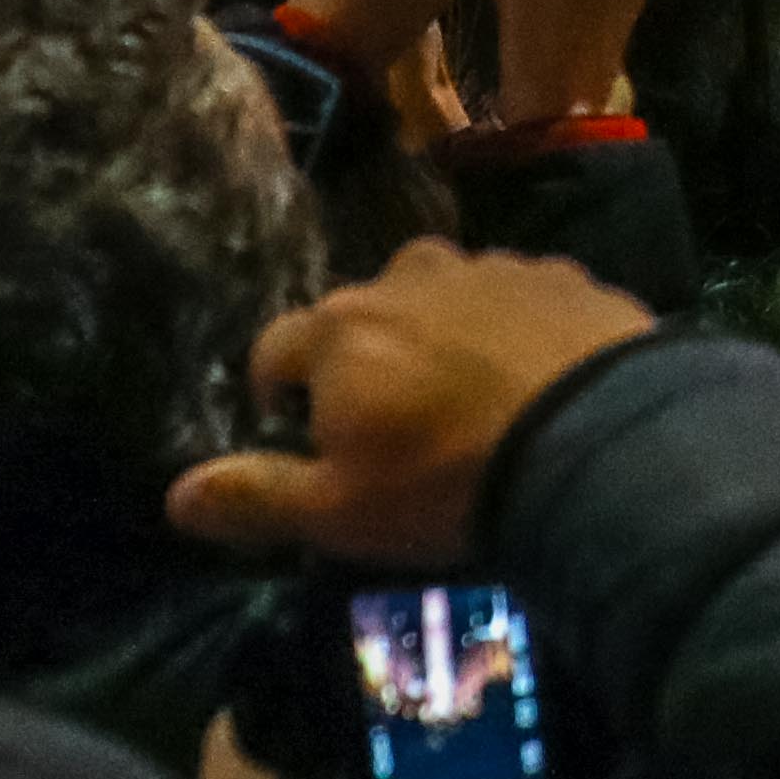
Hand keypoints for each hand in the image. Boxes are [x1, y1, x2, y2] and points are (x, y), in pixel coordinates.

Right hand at [166, 239, 658, 564]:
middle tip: (396, 424)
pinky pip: (520, 300)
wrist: (605, 441)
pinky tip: (539, 380)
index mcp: (339, 328)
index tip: (301, 435)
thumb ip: (257, 497)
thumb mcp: (341, 511)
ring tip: (473, 400)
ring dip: (444, 337)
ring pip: (444, 298)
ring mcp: (493, 267)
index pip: (275, 347)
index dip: (278, 394)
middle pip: (362, 313)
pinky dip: (517, 332)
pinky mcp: (565, 276)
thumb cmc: (450, 480)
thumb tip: (175, 496)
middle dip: (365, 359)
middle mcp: (408, 277)